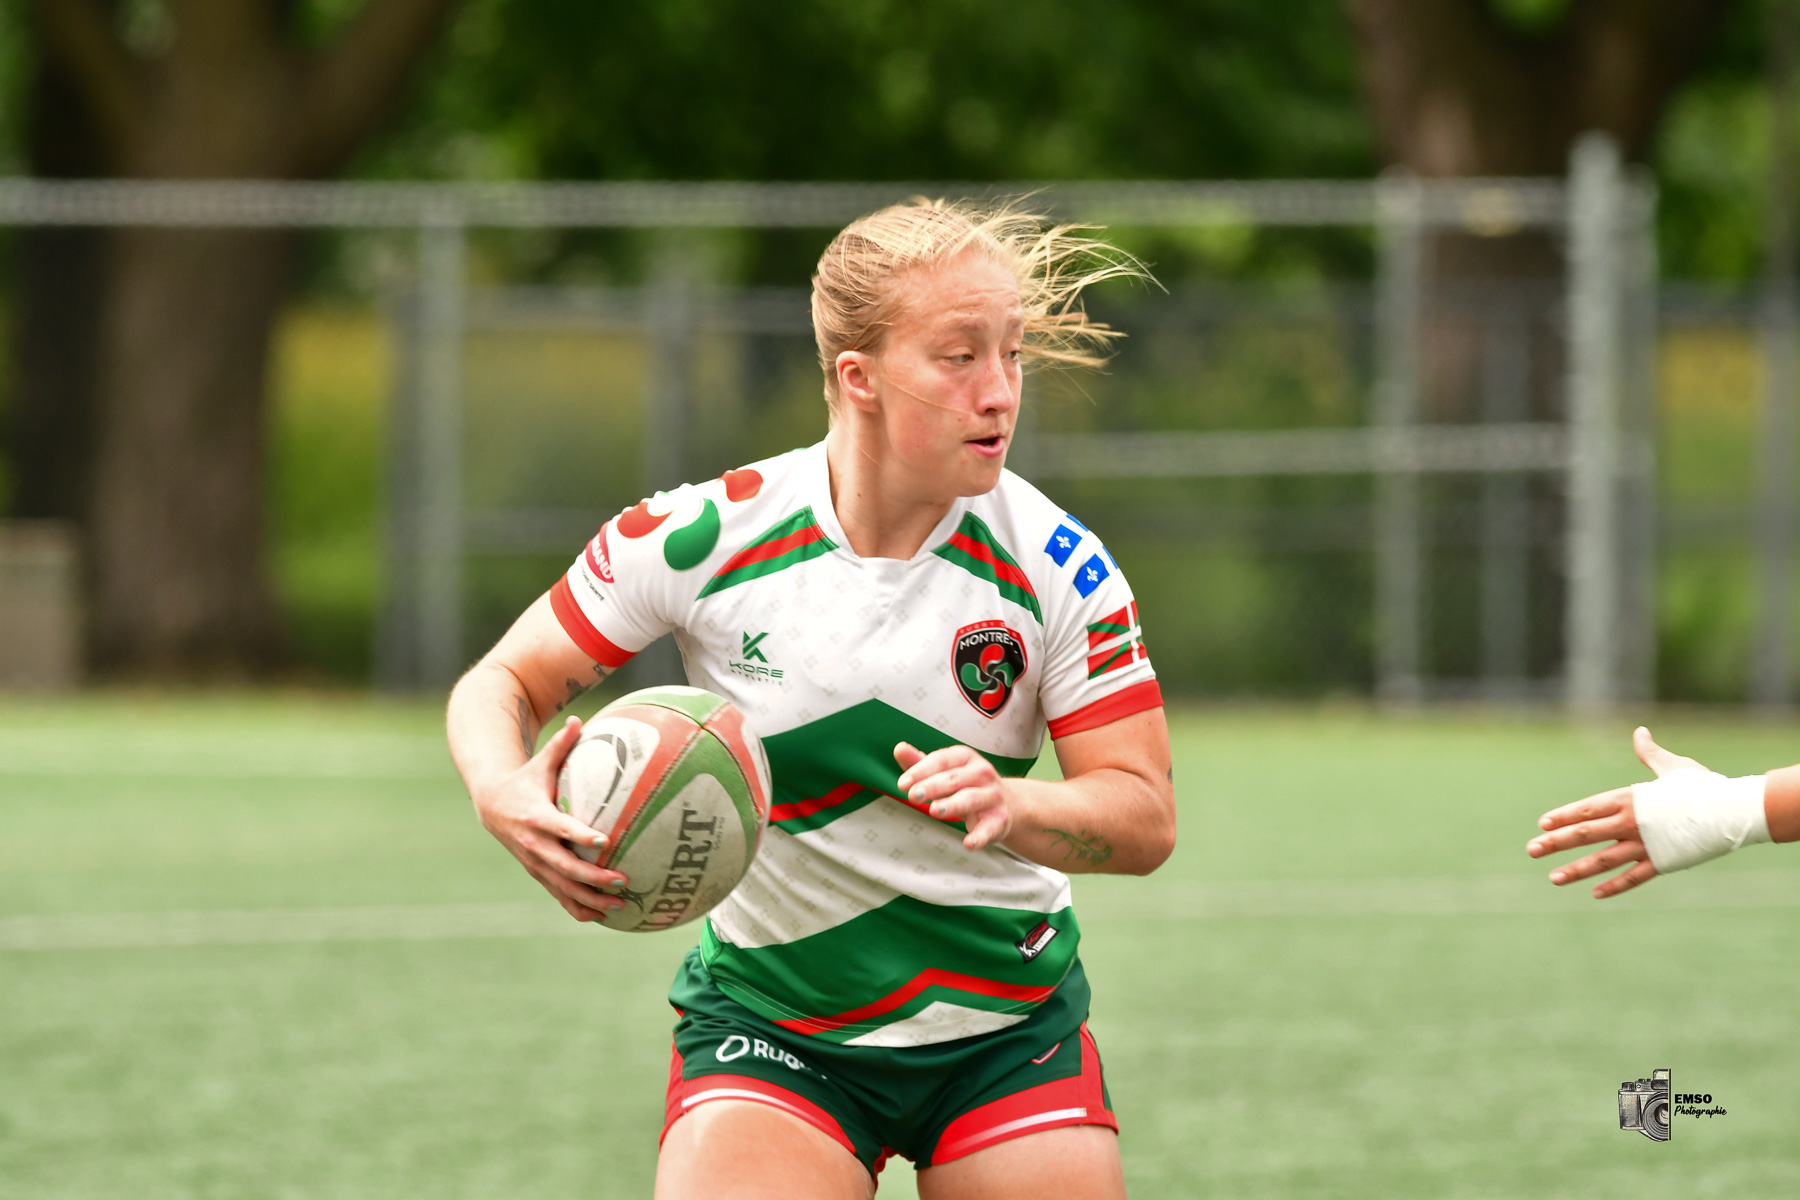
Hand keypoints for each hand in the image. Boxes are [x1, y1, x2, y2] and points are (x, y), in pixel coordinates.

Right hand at [471, 715, 630, 920]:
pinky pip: (558, 895)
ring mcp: (535, 863)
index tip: (604, 842)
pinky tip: (601, 917)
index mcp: (536, 817)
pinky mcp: (537, 873)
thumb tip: (580, 718)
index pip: (560, 828)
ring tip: (619, 906)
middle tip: (622, 880)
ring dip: (590, 899)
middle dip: (593, 877)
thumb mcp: (539, 763)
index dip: (580, 836)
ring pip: (563, 887)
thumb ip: (561, 743)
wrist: (491, 805)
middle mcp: (534, 844)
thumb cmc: (526, 780)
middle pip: (565, 866)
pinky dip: (577, 908)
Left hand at [894, 741, 1011, 850]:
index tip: (902, 784)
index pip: (941, 760)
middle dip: (932, 787)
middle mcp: (981, 773)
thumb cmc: (967, 785)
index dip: (921, 770)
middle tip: (913, 795)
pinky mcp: (999, 819)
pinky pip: (989, 828)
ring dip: (953, 805)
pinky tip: (968, 844)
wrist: (1008, 804)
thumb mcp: (945, 771)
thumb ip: (920, 762)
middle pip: (953, 779)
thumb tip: (899, 749)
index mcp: (965, 757)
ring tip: (935, 810)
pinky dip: (980, 837)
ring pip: (971, 799)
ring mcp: (992, 796)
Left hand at [1527, 727, 1705, 897]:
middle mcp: (1631, 822)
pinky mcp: (1662, 863)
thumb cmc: (1703, 786)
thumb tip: (1639, 732)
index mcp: (1630, 799)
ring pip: (1603, 860)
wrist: (1733, 810)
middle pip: (1586, 833)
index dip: (1564, 816)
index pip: (1587, 808)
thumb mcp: (1672, 766)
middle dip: (1556, 842)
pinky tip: (1595, 894)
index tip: (1542, 823)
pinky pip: (1633, 877)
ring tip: (1553, 878)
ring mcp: (1645, 845)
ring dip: (1577, 869)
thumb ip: (1650, 754)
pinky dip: (1614, 886)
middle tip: (1531, 849)